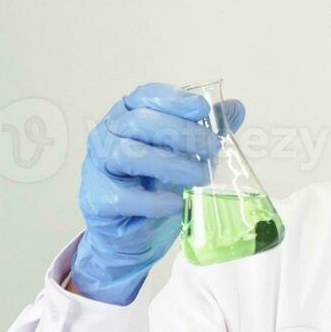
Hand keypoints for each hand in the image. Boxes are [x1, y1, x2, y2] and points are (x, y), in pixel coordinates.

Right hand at [71, 82, 244, 304]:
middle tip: (213, 148)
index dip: (173, 99)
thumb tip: (234, 108)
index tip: (202, 109)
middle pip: (138, 121)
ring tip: (200, 177)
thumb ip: (205, 132)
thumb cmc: (155, 189)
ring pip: (127, 153)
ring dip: (171, 164)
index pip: (144, 96)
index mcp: (127, 116)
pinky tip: (176, 204)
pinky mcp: (96, 198)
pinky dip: (154, 200)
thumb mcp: (185, 157)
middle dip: (181, 132)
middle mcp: (107, 135)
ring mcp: (97, 166)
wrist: (131, 236)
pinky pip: (123, 196)